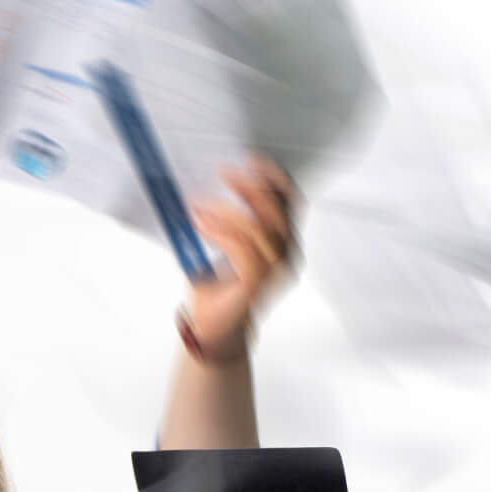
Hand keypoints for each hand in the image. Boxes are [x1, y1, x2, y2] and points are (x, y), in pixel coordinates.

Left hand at [181, 155, 297, 357]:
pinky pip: (243, 249)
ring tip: (199, 205)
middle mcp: (287, 255)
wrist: (212, 331)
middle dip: (251, 188)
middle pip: (278, 212)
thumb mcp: (222, 246)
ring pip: (259, 229)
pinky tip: (201, 226)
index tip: (253, 159)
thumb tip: (205, 185)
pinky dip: (220, 232)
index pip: (291, 203)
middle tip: (224, 174)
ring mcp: (275, 272)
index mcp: (283, 242)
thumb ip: (226, 219)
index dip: (276, 178)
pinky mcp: (257, 285)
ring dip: (227, 211)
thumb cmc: (217, 290)